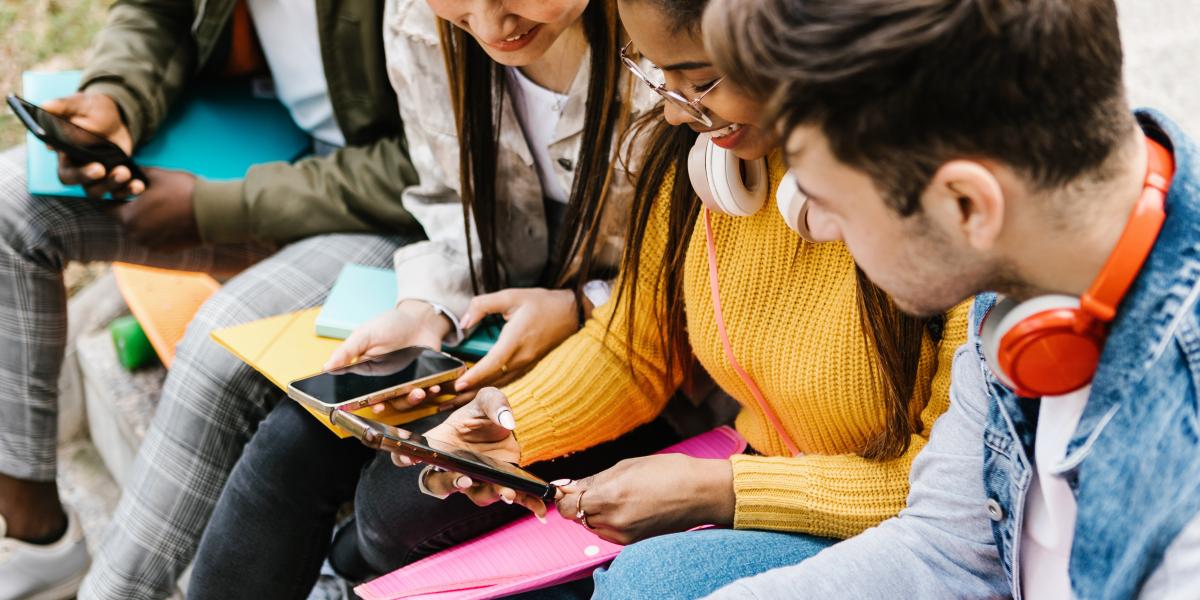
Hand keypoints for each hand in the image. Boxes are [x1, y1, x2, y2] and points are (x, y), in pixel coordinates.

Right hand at [43, 92, 141, 197]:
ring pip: (102, 191)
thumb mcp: (79, 104)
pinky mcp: (115, 178)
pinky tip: (139, 185)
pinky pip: (120, 191)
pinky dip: (130, 190)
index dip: (80, 175)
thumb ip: (63, 106)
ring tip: (126, 173)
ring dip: (114, 186)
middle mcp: (80, 170)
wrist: (117, 116)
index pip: (67, 173)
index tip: (98, 168)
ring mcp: (99, 177)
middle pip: (85, 185)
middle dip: (98, 182)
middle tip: (107, 171)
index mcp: (65, 155)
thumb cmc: (91, 109)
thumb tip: (46, 106)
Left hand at [112, 168, 199, 251]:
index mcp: (127, 217)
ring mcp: (151, 245)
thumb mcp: (157, 175)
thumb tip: (128, 169)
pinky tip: (172, 218)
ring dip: (146, 220)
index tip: (119, 190)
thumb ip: (137, 173)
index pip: (107, 207)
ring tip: (161, 207)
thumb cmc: (183, 191)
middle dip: (131, 208)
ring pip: (141, 230)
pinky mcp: (166, 250)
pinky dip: (160, 230)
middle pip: (125, 220)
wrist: (214, 213)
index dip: (112, 195)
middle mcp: (135, 236)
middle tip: (143, 196)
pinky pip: (155, 239)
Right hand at [324, 300, 452, 408]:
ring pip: (404, 400)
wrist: (422, 318)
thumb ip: (347, 351)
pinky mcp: (421, 380)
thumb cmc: (392, 323)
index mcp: (366, 371)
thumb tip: (326, 367)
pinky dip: (429, 393)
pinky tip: (432, 387)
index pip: (361, 393)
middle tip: (391, 402)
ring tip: (419, 392)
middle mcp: (384, 381)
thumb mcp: (365, 334)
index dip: (365, 403)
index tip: (372, 405)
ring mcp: (403, 381)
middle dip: (389, 405)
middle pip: (384, 401)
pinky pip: (424, 393)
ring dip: (411, 400)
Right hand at [403, 388, 547, 516]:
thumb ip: (495, 403)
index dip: (404, 458)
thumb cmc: (486, 413)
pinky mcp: (499, 483)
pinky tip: (540, 509)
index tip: (409, 457)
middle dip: (450, 484)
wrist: (509, 425)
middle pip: (439, 484)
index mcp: (439, 444)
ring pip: (476, 494)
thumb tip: (507, 421)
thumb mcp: (489, 399)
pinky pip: (508, 497)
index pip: (409, 455)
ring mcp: (476, 479)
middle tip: (463, 479)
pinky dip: (525, 504)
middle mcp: (453, 467)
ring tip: (507, 492)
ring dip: (490, 494)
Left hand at [453, 288, 580, 394]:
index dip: (475, 376)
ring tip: (455, 401)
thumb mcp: (511, 295)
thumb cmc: (541, 303)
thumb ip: (483, 305)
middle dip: (468, 392)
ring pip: (499, 384)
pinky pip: (507, 381)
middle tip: (445, 400)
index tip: (457, 384)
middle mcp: (522, 357)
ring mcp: (527, 364)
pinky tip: (476, 393)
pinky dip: (490, 388)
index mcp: (517, 339)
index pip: (492, 363)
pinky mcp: (529, 366)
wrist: (573, 313)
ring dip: (477, 394)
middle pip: (492, 380)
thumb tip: (463, 322)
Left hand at [555, 455, 734, 544]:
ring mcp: (624, 535)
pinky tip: (628, 507)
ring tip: (618, 496)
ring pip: (593, 526)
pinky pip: (609, 534)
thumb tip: (567, 486)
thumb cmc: (668, 472)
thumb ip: (593, 480)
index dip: (565, 497)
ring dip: (596, 513)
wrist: (701, 493)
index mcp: (609, 496)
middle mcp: (614, 520)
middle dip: (582, 503)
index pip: (567, 506)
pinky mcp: (634, 543)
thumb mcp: (626, 466)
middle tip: (597, 488)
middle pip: (578, 517)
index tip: (568, 488)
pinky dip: (610, 522)